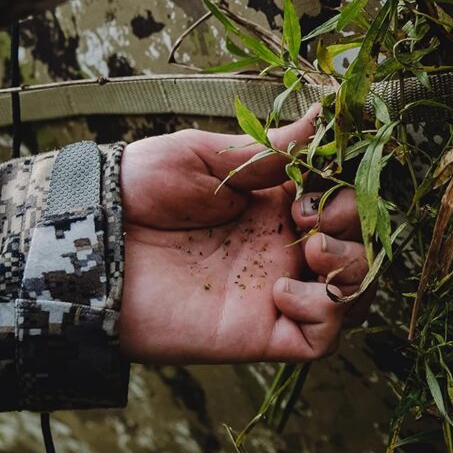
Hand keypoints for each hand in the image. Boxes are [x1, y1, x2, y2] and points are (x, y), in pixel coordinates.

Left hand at [117, 108, 368, 363]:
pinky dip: (323, 313)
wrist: (92, 244)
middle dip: (353, 227)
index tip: (314, 183)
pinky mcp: (261, 333)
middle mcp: (284, 248)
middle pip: (359, 247)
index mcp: (276, 203)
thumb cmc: (139, 190)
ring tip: (311, 249)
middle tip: (309, 216)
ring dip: (352, 268)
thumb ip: (271, 146)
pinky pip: (321, 338)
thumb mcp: (207, 155)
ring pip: (353, 295)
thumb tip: (324, 114)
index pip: (343, 199)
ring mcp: (276, 293)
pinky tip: (281, 290)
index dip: (346, 190)